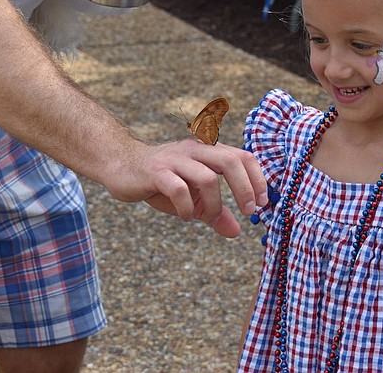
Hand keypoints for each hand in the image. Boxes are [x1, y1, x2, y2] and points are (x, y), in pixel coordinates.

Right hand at [104, 139, 267, 237]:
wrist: (120, 165)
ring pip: (207, 177)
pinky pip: (179, 189)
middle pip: (231, 161)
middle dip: (245, 189)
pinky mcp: (156, 172)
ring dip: (213, 204)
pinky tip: (185, 216)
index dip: (257, 179)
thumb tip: (236, 232)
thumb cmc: (161, 181)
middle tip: (249, 211)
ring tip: (206, 217)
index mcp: (207, 152)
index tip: (262, 203)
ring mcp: (175, 160)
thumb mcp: (192, 198)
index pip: (243, 157)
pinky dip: (187, 208)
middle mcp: (194, 151)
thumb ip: (214, 213)